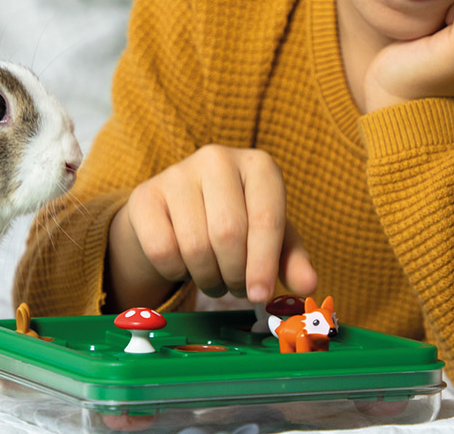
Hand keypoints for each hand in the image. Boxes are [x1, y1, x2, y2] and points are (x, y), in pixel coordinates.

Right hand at [105, 145, 317, 310]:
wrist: (178, 212)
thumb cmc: (236, 223)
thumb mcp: (270, 238)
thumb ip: (292, 260)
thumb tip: (309, 285)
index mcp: (259, 165)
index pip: (266, 218)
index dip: (264, 264)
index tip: (261, 296)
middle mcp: (218, 158)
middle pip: (228, 234)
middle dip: (235, 274)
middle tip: (238, 288)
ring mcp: (177, 173)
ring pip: (195, 246)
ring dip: (208, 278)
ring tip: (215, 277)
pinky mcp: (144, 195)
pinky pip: (163, 250)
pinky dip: (176, 272)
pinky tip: (184, 265)